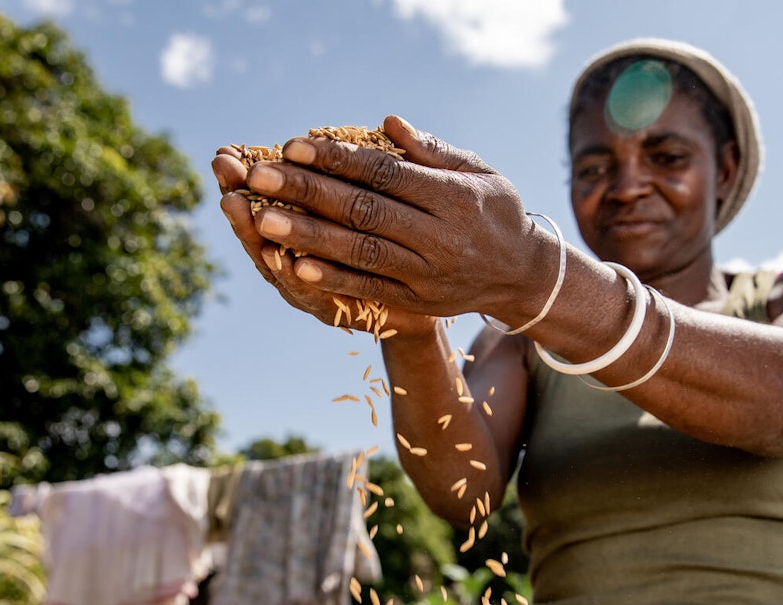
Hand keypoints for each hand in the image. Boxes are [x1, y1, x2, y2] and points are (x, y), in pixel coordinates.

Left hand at [237, 116, 558, 323]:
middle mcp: (439, 237)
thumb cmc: (494, 212)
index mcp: (452, 196)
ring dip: (307, 236)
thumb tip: (388, 123)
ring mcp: (426, 274)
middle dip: (307, 192)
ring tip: (262, 219)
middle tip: (259, 177)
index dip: (337, 159)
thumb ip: (432, 151)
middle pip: (363, 211)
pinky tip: (294, 266)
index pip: (384, 173)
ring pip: (359, 251)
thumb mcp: (478, 171)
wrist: (523, 276)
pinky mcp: (416, 302)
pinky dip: (331, 278)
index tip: (293, 145)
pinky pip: (367, 288)